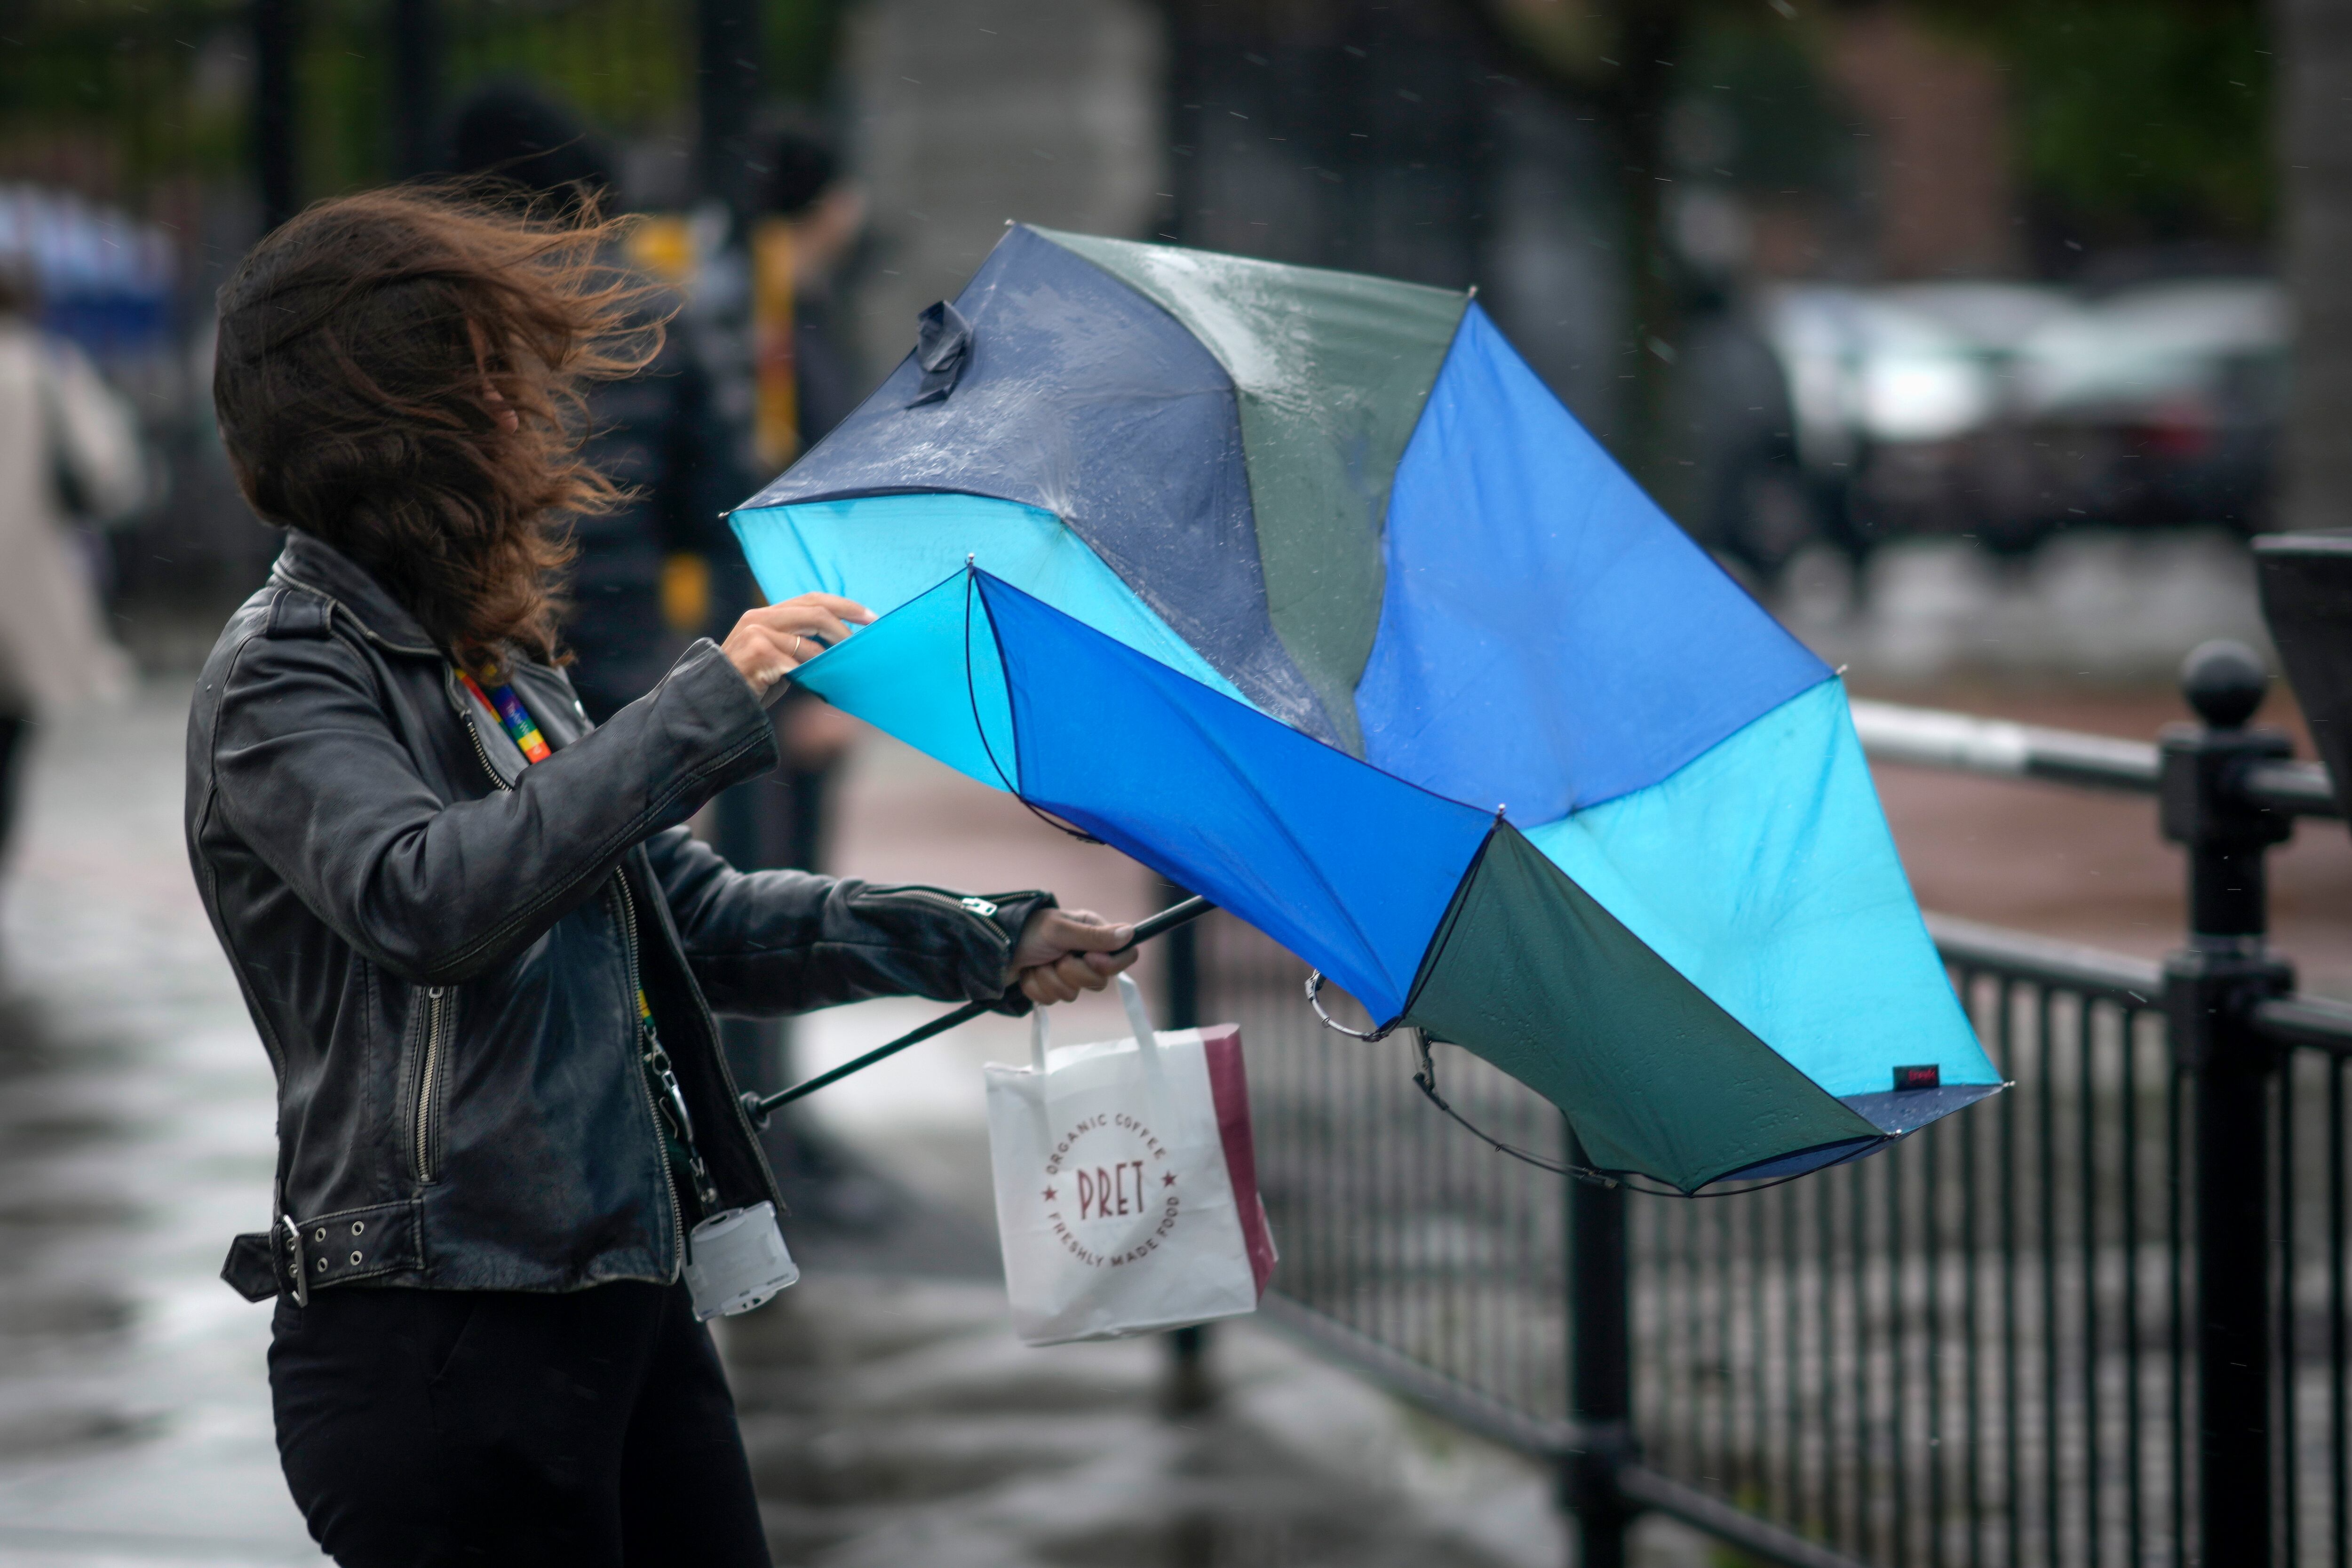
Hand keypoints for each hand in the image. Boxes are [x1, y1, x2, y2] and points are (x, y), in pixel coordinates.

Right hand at [722, 595, 874, 702]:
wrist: (718, 703)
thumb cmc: (752, 683)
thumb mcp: (777, 656)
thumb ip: (799, 644)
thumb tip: (838, 643)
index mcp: (766, 614)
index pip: (811, 599)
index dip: (844, 604)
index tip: (870, 616)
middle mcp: (759, 617)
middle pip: (816, 611)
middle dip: (846, 626)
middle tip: (867, 640)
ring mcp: (757, 633)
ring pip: (810, 641)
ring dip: (832, 657)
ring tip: (847, 667)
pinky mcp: (758, 652)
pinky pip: (798, 663)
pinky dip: (813, 674)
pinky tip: (821, 683)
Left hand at [1009, 907, 1136, 1005]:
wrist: (991, 949)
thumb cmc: (1025, 931)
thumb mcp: (1059, 930)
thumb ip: (1094, 937)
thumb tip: (1129, 934)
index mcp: (1092, 932)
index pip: (1124, 954)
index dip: (1110, 964)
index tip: (1090, 959)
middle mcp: (1084, 953)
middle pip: (1099, 981)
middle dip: (1072, 973)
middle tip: (1055, 958)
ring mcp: (1067, 972)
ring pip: (1074, 994)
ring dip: (1049, 979)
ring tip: (1037, 963)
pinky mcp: (1050, 987)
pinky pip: (1053, 1000)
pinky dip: (1036, 987)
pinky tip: (1028, 973)